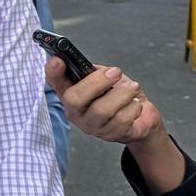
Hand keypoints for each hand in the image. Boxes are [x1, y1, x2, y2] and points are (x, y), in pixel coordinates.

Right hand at [47, 57, 186, 194]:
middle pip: (74, 99)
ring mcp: (91, 126)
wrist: (142, 116)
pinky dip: (133, 107)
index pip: (54, 82)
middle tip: (115, 72)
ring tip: (133, 88)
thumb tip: (87, 67)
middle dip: (97, 82)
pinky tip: (135, 104)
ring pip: (102, 110)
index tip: (58, 60)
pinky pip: (121, 120)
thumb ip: (93, 71)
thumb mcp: (105, 76)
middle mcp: (75, 111)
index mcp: (70, 92)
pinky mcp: (110, 135)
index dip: (53, 72)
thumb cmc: (119, 94)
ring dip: (123, 94)